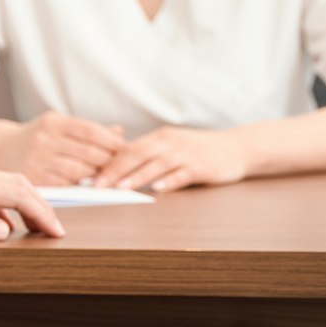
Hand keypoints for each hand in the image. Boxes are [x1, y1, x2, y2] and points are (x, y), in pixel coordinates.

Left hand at [0, 170, 64, 242]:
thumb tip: (5, 231)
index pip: (15, 192)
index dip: (40, 211)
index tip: (55, 230)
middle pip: (17, 184)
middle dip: (41, 206)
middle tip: (56, 229)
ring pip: (6, 188)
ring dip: (27, 206)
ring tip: (40, 227)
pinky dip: (9, 209)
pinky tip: (9, 226)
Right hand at [4, 112, 125, 184]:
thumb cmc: (35, 138)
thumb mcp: (57, 126)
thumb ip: (87, 130)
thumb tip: (119, 132)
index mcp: (53, 122)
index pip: (91, 131)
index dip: (112, 141)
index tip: (126, 149)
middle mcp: (44, 139)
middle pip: (88, 153)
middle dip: (109, 162)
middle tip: (124, 168)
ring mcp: (37, 160)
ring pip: (79, 172)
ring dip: (98, 177)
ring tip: (110, 179)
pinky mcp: (33, 179)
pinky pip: (65, 186)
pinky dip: (81, 188)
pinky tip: (90, 188)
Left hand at [91, 125, 245, 192]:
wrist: (236, 147)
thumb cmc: (199, 151)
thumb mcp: (172, 147)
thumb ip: (149, 156)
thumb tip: (117, 171)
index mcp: (160, 137)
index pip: (128, 149)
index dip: (108, 162)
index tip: (89, 175)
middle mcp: (170, 143)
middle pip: (137, 155)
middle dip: (115, 170)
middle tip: (96, 184)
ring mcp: (186, 154)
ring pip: (156, 164)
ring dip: (137, 176)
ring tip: (120, 187)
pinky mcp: (201, 167)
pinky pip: (182, 174)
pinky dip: (170, 181)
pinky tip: (158, 189)